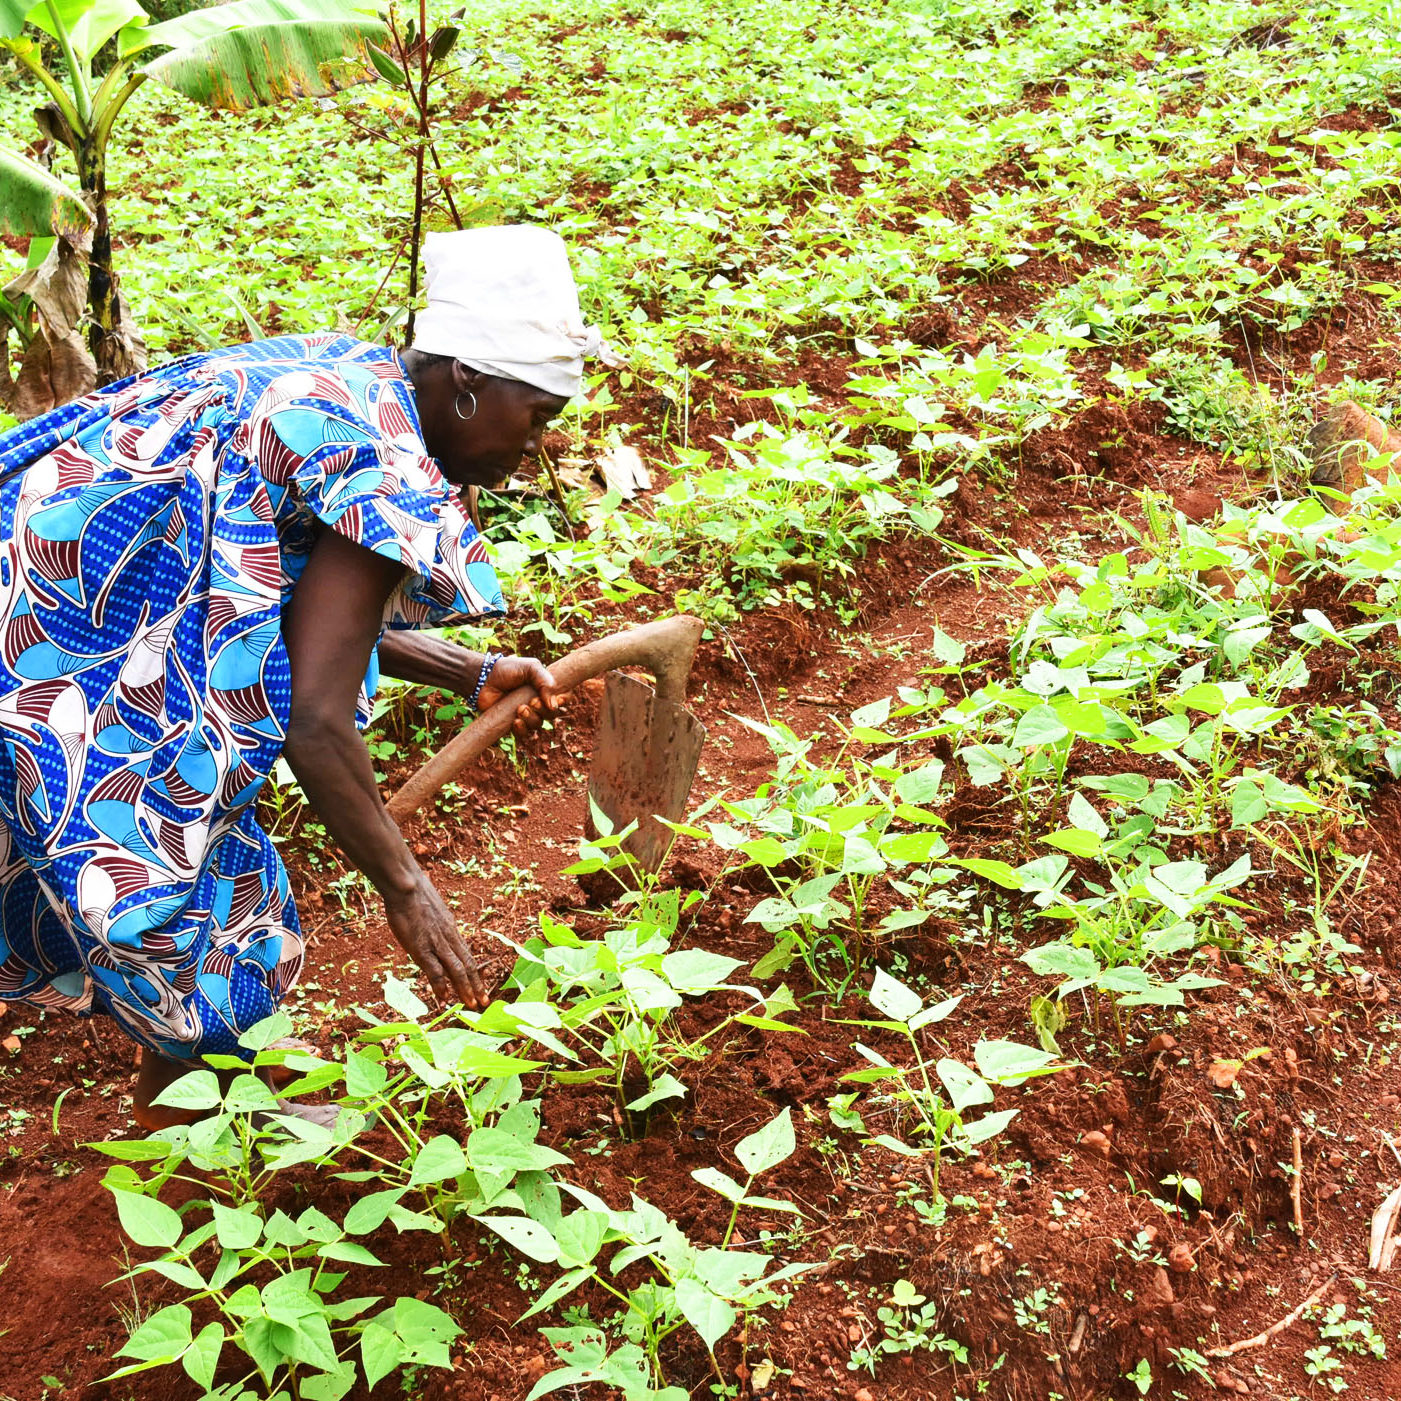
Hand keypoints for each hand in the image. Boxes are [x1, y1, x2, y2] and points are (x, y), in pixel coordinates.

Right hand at [383, 877, 487, 1010]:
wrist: (406, 886)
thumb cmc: (414, 893)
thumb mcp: (430, 909)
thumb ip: (434, 921)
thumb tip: (430, 925)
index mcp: (451, 929)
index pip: (466, 954)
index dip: (474, 971)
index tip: (479, 984)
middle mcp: (449, 937)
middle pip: (468, 964)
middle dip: (477, 985)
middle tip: (484, 1002)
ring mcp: (437, 943)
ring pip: (457, 970)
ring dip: (466, 989)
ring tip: (472, 1005)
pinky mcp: (422, 948)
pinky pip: (435, 971)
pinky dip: (441, 987)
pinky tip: (444, 999)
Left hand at [477, 654, 565, 735]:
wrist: (482, 678)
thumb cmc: (506, 670)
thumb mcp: (530, 667)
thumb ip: (544, 680)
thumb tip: (554, 705)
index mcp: (544, 688)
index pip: (562, 698)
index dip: (562, 701)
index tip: (557, 699)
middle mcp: (537, 702)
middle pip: (551, 714)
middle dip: (544, 710)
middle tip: (532, 701)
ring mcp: (525, 713)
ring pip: (538, 724)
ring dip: (532, 719)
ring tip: (520, 709)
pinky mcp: (512, 723)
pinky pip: (523, 733)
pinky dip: (522, 729)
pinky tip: (515, 721)